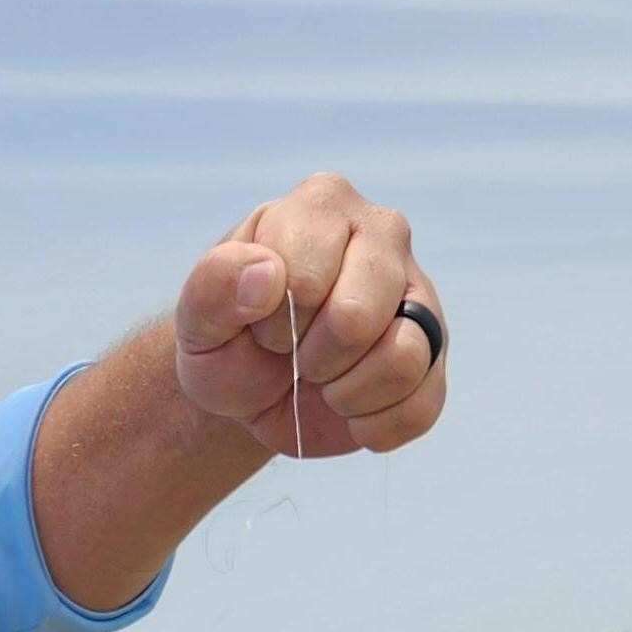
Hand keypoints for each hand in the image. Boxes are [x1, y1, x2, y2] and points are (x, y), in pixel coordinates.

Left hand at [175, 172, 445, 461]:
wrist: (252, 386)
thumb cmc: (228, 338)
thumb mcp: (196, 317)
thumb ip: (213, 286)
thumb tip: (268, 275)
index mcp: (321, 205)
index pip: (305, 281)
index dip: (272, 325)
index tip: (260, 325)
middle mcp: (383, 232)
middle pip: (357, 318)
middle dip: (310, 360)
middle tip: (293, 355)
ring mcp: (417, 291)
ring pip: (403, 360)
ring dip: (345, 394)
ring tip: (323, 381)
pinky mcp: (435, 350)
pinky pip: (421, 405)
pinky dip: (373, 426)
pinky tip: (347, 409)